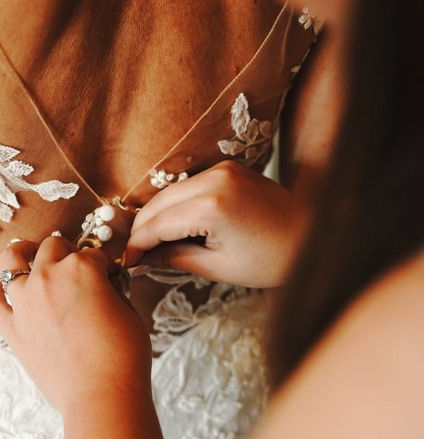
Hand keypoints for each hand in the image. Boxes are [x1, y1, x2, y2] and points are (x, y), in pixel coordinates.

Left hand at [0, 237, 152, 415]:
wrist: (101, 394)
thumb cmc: (122, 354)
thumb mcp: (128, 311)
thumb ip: (111, 290)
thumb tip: (105, 284)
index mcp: (81, 267)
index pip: (93, 254)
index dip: (103, 265)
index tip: (108, 277)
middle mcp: (48, 276)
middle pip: (52, 246)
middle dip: (66, 252)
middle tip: (74, 268)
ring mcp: (25, 301)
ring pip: (11, 259)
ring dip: (23, 254)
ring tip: (29, 258)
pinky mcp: (11, 328)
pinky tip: (4, 286)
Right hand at [125, 160, 309, 287]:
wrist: (315, 236)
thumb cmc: (272, 260)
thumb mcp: (219, 267)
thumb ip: (175, 258)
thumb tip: (144, 258)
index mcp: (211, 206)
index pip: (158, 224)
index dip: (137, 245)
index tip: (126, 262)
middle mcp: (213, 179)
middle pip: (158, 203)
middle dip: (142, 229)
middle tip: (135, 254)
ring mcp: (222, 168)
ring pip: (171, 191)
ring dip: (157, 215)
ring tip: (151, 243)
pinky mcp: (228, 167)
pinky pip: (189, 185)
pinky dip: (176, 204)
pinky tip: (173, 225)